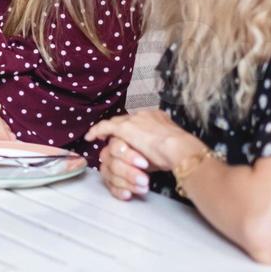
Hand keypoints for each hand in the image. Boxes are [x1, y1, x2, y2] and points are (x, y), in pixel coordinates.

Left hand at [85, 110, 205, 200]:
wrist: (179, 149)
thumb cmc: (179, 153)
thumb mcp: (169, 148)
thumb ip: (158, 148)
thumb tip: (151, 156)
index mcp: (158, 117)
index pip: (141, 121)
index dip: (133, 128)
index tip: (130, 136)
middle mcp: (145, 115)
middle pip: (127, 120)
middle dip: (120, 128)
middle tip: (112, 136)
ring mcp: (134, 120)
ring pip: (117, 123)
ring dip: (108, 131)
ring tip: (98, 136)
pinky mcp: (125, 128)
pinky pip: (106, 127)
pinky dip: (97, 131)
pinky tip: (91, 137)